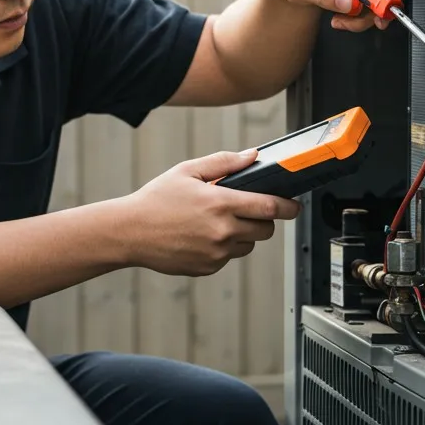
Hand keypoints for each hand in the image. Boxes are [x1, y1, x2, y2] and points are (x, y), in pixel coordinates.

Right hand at [123, 149, 299, 276]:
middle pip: (265, 230)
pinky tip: (202, 236)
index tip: (294, 206)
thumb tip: (252, 156)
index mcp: (220, 203)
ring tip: (217, 222)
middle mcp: (222, 231)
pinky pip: (228, 258)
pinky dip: (223, 248)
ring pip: (248, 246)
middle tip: (249, 210)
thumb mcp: (188, 171)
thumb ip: (224, 163)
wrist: (130, 232)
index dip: (287, 207)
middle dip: (264, 220)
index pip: (269, 207)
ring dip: (243, 235)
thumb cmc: (156, 200)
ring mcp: (216, 253)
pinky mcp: (208, 268)